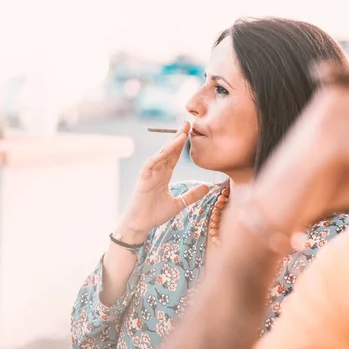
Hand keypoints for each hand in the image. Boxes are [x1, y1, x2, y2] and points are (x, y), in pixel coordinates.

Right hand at [118, 121, 209, 236]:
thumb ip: (192, 195)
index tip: (192, 132)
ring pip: (161, 153)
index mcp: (164, 175)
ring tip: (182, 132)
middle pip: (169, 150)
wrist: (140, 224)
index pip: (174, 156)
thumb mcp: (179, 203)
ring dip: (172, 143)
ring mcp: (149, 173)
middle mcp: (156, 171)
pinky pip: (151, 163)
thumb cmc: (155, 214)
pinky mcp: (143, 178)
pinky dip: (160, 154)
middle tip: (188, 123)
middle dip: (178, 136)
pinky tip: (168, 147)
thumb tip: (207, 187)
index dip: (182, 144)